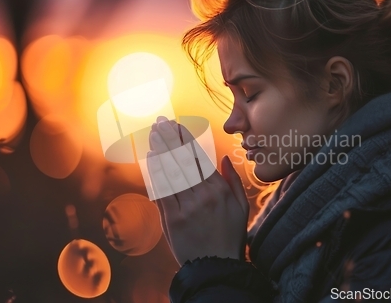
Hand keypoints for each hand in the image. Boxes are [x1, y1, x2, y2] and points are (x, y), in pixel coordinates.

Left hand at [147, 116, 248, 265]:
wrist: (216, 267)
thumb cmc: (231, 236)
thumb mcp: (240, 207)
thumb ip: (232, 181)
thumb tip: (223, 157)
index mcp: (219, 191)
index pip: (199, 158)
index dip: (186, 139)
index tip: (177, 125)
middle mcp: (202, 196)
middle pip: (183, 161)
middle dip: (171, 139)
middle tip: (161, 122)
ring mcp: (185, 208)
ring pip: (171, 173)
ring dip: (160, 152)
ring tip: (154, 135)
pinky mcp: (171, 220)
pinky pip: (162, 192)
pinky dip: (155, 174)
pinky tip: (150, 160)